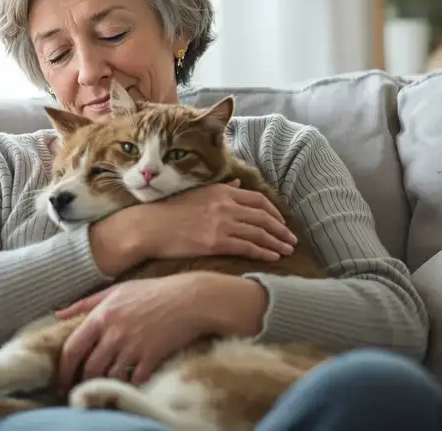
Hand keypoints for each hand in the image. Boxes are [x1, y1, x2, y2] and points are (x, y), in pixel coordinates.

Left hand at [53, 274, 208, 390]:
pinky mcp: (152, 357)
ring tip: (106, 383)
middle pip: (90, 367)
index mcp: (101, 316)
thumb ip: (85, 303)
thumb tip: (58, 314)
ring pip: (111, 375)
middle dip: (83, 381)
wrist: (189, 299)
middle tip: (82, 387)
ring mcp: (133, 347)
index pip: (72, 348)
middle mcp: (114, 333)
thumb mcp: (115, 291)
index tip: (62, 378)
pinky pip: (135, 379)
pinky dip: (131, 383)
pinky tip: (131, 379)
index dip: (63, 368)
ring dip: (107, 381)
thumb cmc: (151, 292)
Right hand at [136, 179, 296, 261]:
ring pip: (259, 232)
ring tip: (288, 251)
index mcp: (222, 191)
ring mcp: (222, 223)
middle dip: (281, 229)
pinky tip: (272, 258)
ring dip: (277, 242)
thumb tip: (239, 184)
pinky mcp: (216, 242)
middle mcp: (225, 205)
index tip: (281, 222)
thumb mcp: (198, 193)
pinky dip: (264, 252)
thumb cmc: (170, 211)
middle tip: (292, 240)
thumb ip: (222, 189)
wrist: (149, 226)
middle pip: (264, 216)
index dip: (274, 212)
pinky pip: (248, 247)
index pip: (258, 199)